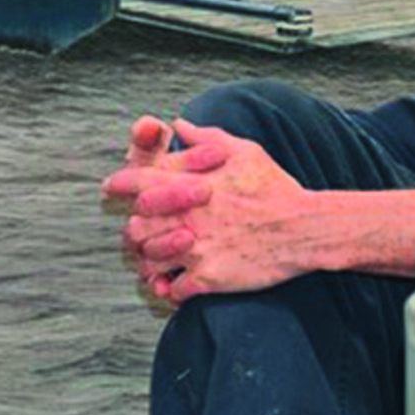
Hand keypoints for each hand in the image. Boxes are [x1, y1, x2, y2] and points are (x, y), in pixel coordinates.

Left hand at [102, 118, 311, 303]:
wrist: (303, 228)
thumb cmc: (275, 188)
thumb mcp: (243, 151)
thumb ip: (206, 137)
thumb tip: (180, 123)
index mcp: (189, 186)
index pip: (137, 183)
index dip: (119, 185)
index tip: (111, 189)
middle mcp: (185, 218)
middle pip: (135, 228)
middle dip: (137, 232)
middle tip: (144, 236)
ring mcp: (194, 250)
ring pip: (149, 262)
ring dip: (152, 263)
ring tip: (157, 265)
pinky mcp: (208, 279)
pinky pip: (173, 290)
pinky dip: (172, 290)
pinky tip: (178, 286)